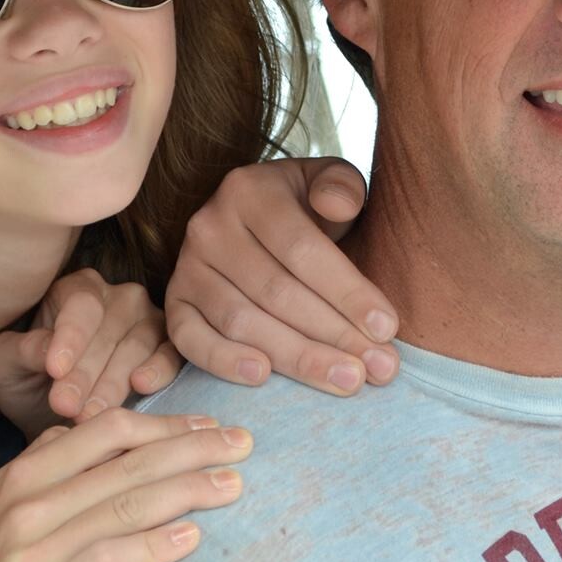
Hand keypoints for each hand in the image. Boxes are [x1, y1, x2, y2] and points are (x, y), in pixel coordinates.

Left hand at [0, 269, 180, 438]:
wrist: (53, 413)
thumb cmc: (28, 379)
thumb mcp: (6, 365)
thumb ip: (22, 351)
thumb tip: (47, 351)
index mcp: (76, 290)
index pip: (80, 306)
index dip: (70, 337)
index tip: (55, 369)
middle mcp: (118, 297)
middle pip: (109, 330)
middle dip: (86, 372)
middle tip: (65, 406)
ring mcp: (148, 320)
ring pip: (138, 345)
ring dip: (114, 381)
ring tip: (90, 414)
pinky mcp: (169, 347)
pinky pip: (172, 354)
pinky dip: (160, 370)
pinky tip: (142, 386)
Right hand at [0, 408, 250, 561]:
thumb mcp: (3, 510)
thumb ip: (52, 468)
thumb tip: (110, 431)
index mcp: (20, 474)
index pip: (106, 431)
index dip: (165, 424)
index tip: (210, 425)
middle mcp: (24, 504)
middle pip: (125, 463)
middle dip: (193, 449)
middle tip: (244, 444)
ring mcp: (30, 551)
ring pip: (124, 506)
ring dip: (188, 492)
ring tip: (232, 486)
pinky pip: (107, 561)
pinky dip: (154, 547)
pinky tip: (191, 539)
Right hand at [166, 157, 397, 394]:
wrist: (258, 217)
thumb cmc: (306, 206)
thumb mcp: (330, 181)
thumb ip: (342, 186)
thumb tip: (339, 205)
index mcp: (249, 190)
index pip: (302, 249)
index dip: (347, 292)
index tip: (387, 328)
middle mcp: (209, 226)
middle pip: (277, 291)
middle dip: (333, 335)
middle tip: (378, 369)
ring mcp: (187, 267)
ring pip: (241, 321)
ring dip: (297, 357)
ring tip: (345, 380)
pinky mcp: (174, 303)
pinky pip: (190, 339)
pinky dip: (223, 361)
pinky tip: (263, 377)